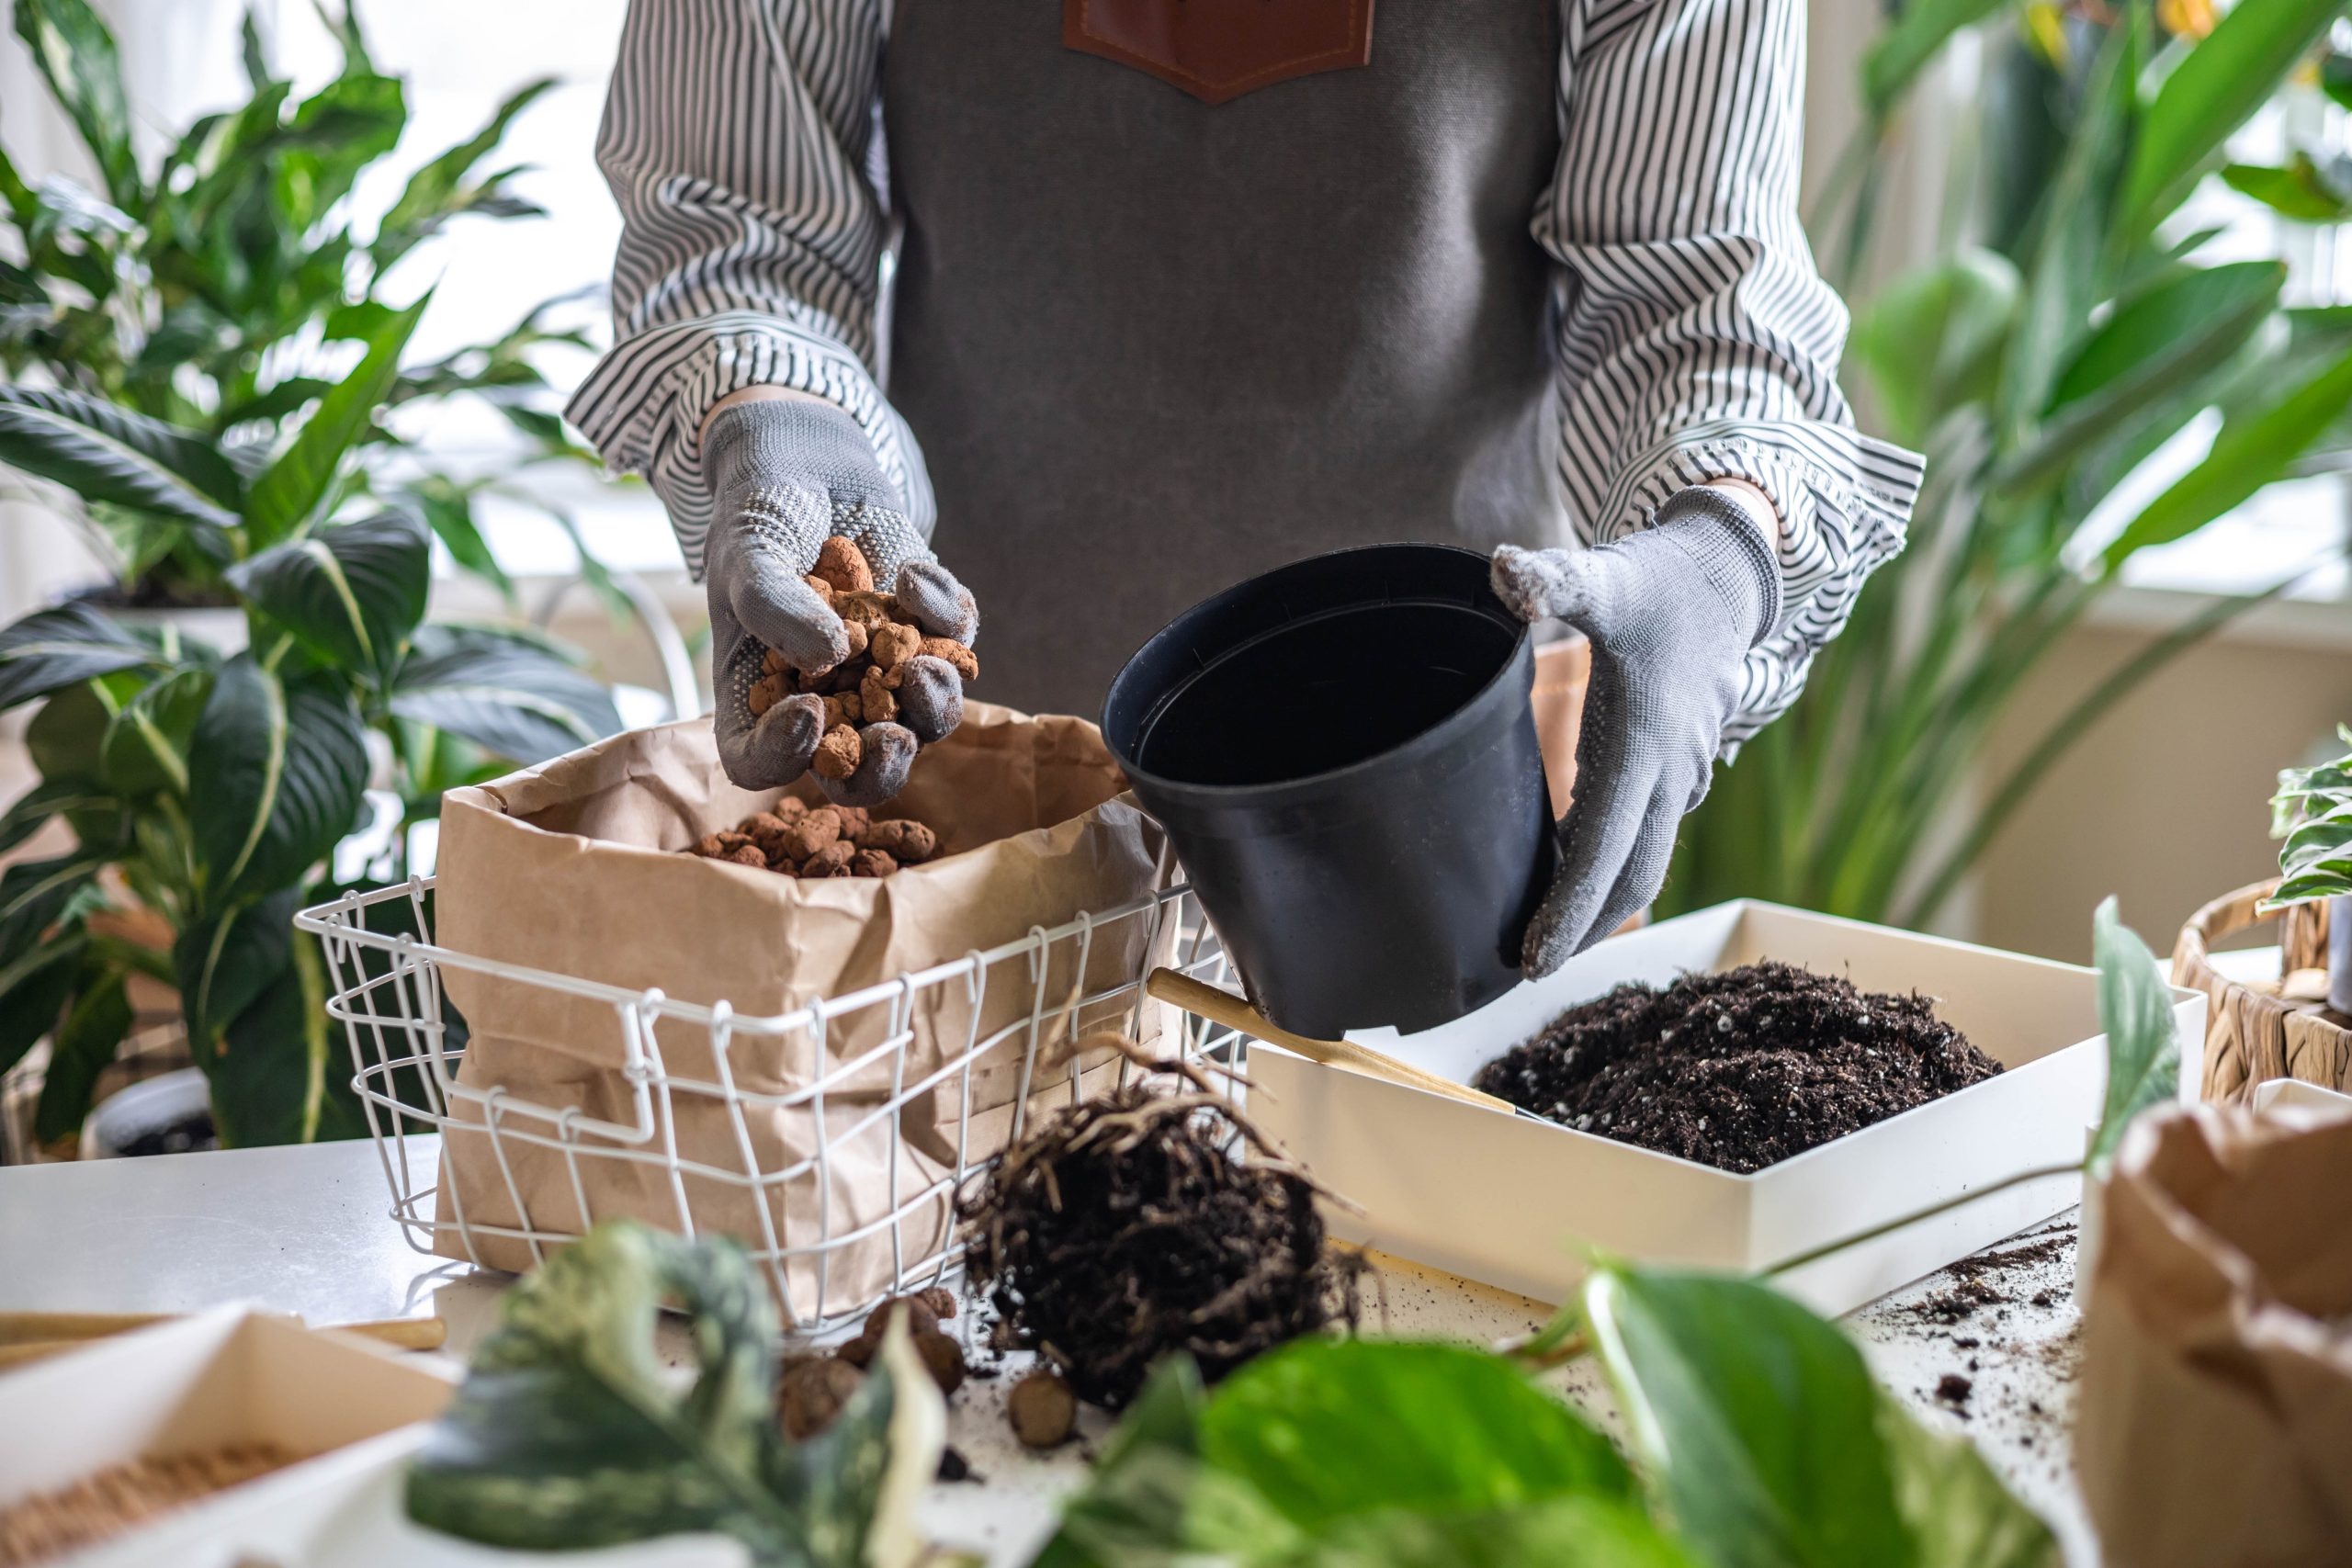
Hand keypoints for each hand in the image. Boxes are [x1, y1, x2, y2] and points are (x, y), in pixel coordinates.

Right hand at [701, 398, 978, 804]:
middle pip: (858, 770)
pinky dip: (944, 616)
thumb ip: (775, 606)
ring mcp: (887, 673)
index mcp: (761, 702)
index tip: (806, 712)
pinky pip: (956, 643)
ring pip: (923, 721)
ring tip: (925, 667)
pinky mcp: (932, 632)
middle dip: (883, 765)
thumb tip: (829, 656)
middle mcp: (829, 703)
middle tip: (895, 737)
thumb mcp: (748, 554)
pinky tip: (911, 574)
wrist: (807, 462)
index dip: (783, 755)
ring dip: (932, 706)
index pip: (761, 760)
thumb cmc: (757, 516)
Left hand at [1492, 488, 1779, 974]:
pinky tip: (1567, 864)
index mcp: (1643, 746)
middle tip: (1527, 966)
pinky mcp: (1677, 765)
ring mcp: (1680, 773)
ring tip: (1543, 932)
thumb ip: (1554, 579)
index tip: (1534, 961)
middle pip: (1631, 875)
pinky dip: (1609, 860)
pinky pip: (1645, 830)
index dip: (1571, 912)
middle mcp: (1669, 772)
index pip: (1604, 851)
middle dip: (1585, 929)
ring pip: (1643, 857)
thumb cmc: (1660, 582)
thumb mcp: (1606, 577)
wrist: (1728, 579)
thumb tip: (1503, 569)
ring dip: (1599, 900)